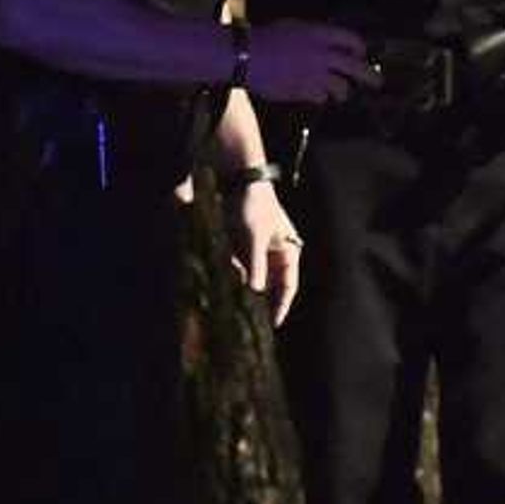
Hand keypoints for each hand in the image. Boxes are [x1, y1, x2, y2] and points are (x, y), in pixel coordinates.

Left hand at [227, 178, 306, 324]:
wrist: (231, 176)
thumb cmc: (251, 205)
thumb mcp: (253, 237)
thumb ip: (254, 266)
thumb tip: (253, 295)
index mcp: (287, 252)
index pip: (288, 287)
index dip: (281, 307)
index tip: (272, 326)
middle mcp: (271, 254)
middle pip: (267, 286)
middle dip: (257, 303)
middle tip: (246, 323)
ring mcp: (252, 251)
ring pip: (248, 280)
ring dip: (239, 291)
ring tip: (230, 309)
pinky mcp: (232, 247)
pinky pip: (231, 270)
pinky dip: (226, 279)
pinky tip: (216, 289)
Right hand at [244, 20, 371, 103]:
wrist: (244, 55)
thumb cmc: (264, 39)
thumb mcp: (293, 27)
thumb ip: (315, 36)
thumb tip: (330, 43)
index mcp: (319, 34)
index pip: (352, 40)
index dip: (359, 48)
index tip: (360, 54)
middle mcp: (322, 54)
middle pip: (357, 66)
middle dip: (371, 76)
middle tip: (378, 82)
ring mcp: (315, 74)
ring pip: (343, 87)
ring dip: (343, 92)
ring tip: (341, 94)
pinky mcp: (304, 90)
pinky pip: (321, 97)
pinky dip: (320, 97)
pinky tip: (314, 95)